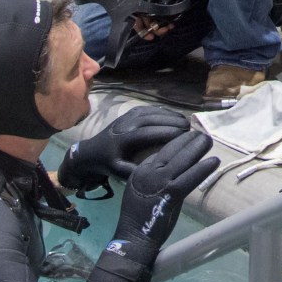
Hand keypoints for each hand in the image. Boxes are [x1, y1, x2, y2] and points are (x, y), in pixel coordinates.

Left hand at [58, 106, 192, 193]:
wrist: (92, 151)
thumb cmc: (109, 163)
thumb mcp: (119, 172)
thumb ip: (136, 172)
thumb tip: (156, 173)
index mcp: (123, 139)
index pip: (148, 133)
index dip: (166, 132)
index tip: (183, 134)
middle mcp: (126, 124)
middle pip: (152, 119)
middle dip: (171, 121)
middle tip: (189, 127)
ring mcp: (127, 116)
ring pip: (151, 112)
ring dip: (169, 115)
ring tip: (185, 121)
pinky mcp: (129, 112)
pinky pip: (149, 109)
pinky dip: (163, 111)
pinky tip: (175, 115)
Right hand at [82, 132, 220, 281]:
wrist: (133, 238)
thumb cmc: (141, 219)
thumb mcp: (144, 192)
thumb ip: (158, 179)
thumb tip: (178, 170)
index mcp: (140, 172)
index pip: (160, 151)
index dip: (176, 142)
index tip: (187, 136)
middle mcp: (147, 173)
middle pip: (171, 151)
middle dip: (187, 141)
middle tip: (201, 133)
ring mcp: (157, 183)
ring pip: (181, 161)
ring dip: (197, 149)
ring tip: (208, 140)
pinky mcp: (169, 194)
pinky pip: (189, 178)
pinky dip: (202, 169)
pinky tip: (213, 162)